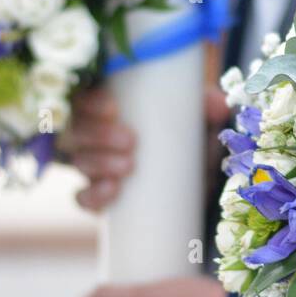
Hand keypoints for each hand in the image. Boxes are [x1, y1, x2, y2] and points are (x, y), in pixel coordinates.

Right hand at [65, 85, 232, 212]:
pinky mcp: (99, 197)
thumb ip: (206, 107)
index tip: (114, 109)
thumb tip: (218, 105)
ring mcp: (93, 168)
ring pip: (80, 162)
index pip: (83, 98)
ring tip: (128, 166)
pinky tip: (112, 191)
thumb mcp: (195, 120)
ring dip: (99, 164)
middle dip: (99, 135)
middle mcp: (92, 136)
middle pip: (78, 131)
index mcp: (107, 109)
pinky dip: (92, 196)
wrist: (192, 184)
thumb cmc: (185, 138)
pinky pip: (82, 198)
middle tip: (131, 141)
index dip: (90, 102)